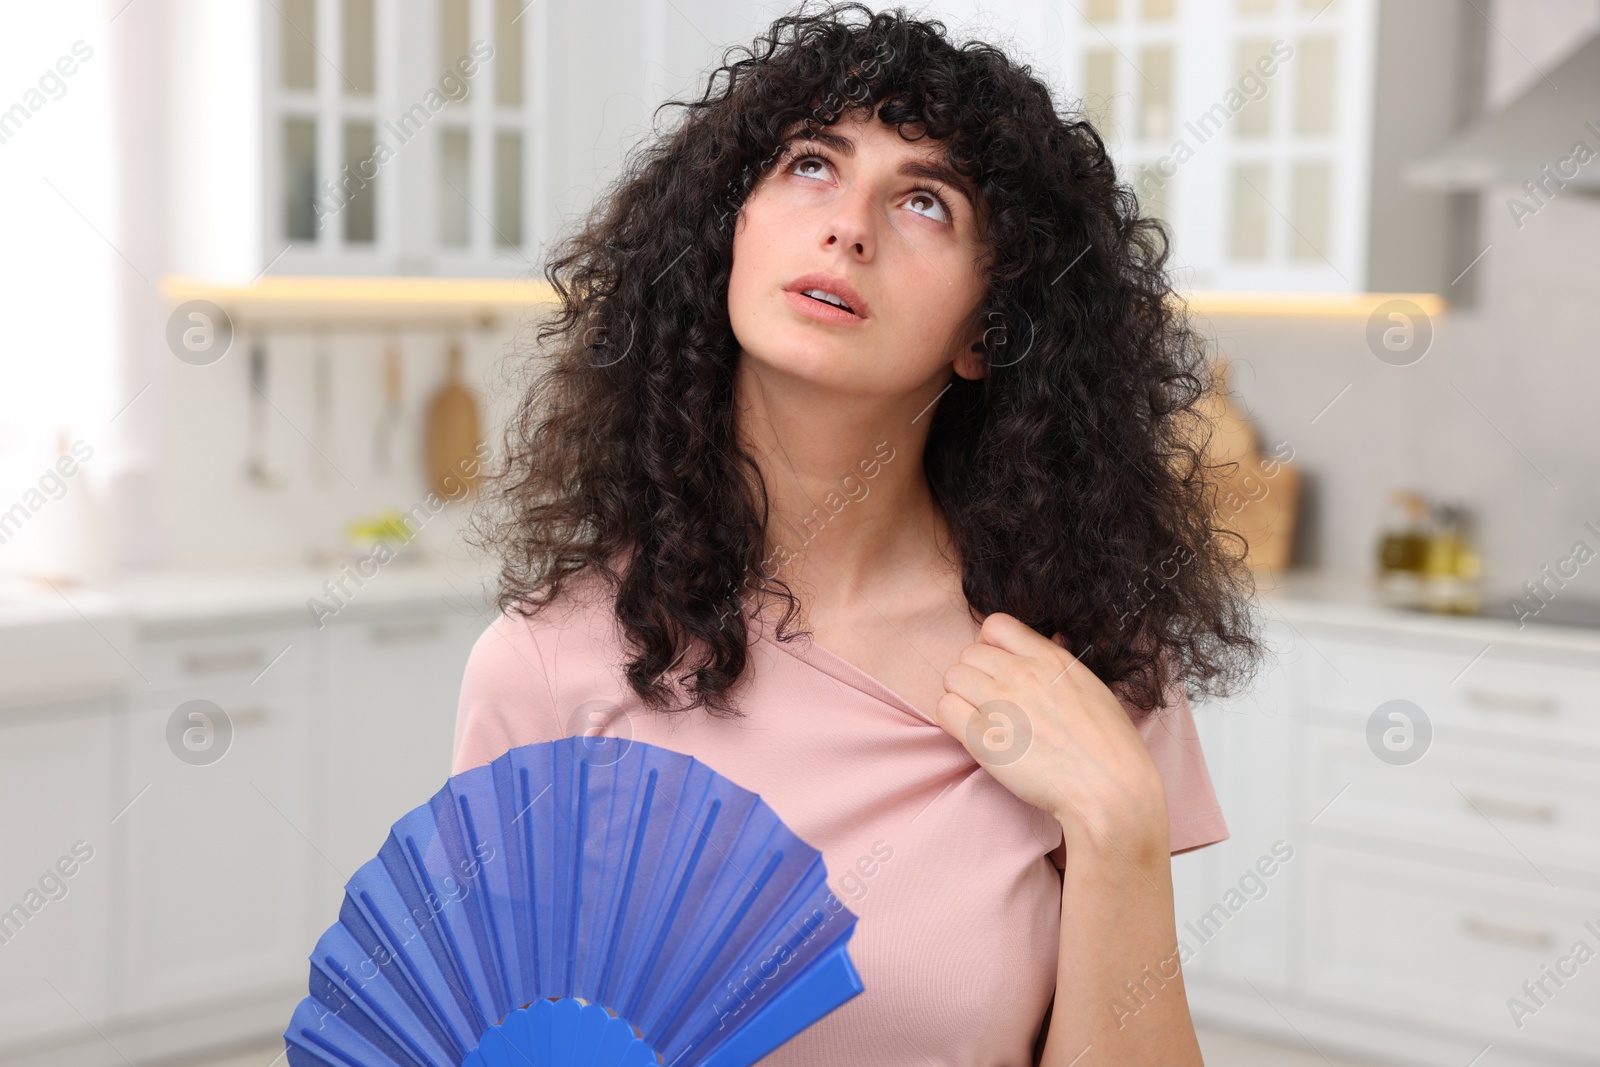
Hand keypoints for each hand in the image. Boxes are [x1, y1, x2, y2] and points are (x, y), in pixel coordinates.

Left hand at [932, 613, 1169, 857]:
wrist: (1108, 787)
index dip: (991, 645)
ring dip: (961, 695)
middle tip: (989, 700)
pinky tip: (974, 734)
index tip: (997, 666)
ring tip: (981, 717)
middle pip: (968, 653)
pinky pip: (945, 710)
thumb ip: (1058, 664)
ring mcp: (999, 703)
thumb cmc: (1109, 744)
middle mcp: (1020, 674)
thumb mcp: (1090, 686)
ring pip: (952, 678)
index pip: (996, 625)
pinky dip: (953, 720)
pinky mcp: (982, 738)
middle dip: (975, 673)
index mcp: (1049, 658)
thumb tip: (1044, 642)